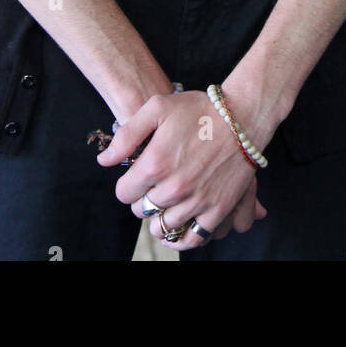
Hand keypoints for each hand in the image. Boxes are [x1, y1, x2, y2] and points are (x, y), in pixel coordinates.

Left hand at [95, 90, 266, 251]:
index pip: (124, 193)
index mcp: (155, 163)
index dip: (127, 184)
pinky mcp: (217, 209)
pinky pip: (192, 238)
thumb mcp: (157, 108)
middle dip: (143, 200)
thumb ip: (127, 135)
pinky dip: (181, 238)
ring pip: (163, 228)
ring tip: (165, 204)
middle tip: (153, 186)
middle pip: (142, 211)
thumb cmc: (198, 109)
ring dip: (159, 218)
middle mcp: (174, 187)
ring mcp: (196, 201)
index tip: (137, 176)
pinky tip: (178, 228)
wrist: (241, 117)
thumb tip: (104, 161)